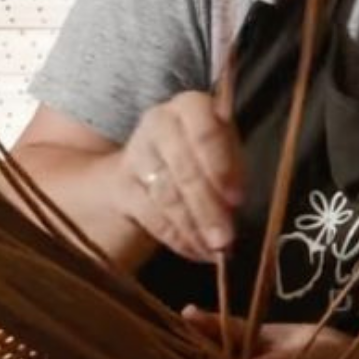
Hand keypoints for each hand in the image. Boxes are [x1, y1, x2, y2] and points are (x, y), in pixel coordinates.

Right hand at [117, 92, 244, 263]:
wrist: (148, 159)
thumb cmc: (200, 153)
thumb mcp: (224, 150)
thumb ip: (232, 171)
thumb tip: (233, 206)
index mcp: (192, 107)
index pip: (205, 132)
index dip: (221, 167)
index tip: (236, 200)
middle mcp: (159, 123)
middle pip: (184, 169)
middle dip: (208, 209)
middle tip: (226, 239)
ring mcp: (137, 153)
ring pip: (166, 195)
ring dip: (193, 228)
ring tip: (214, 251)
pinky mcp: (122, 184)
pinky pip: (150, 215)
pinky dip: (176, 238)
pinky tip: (195, 251)